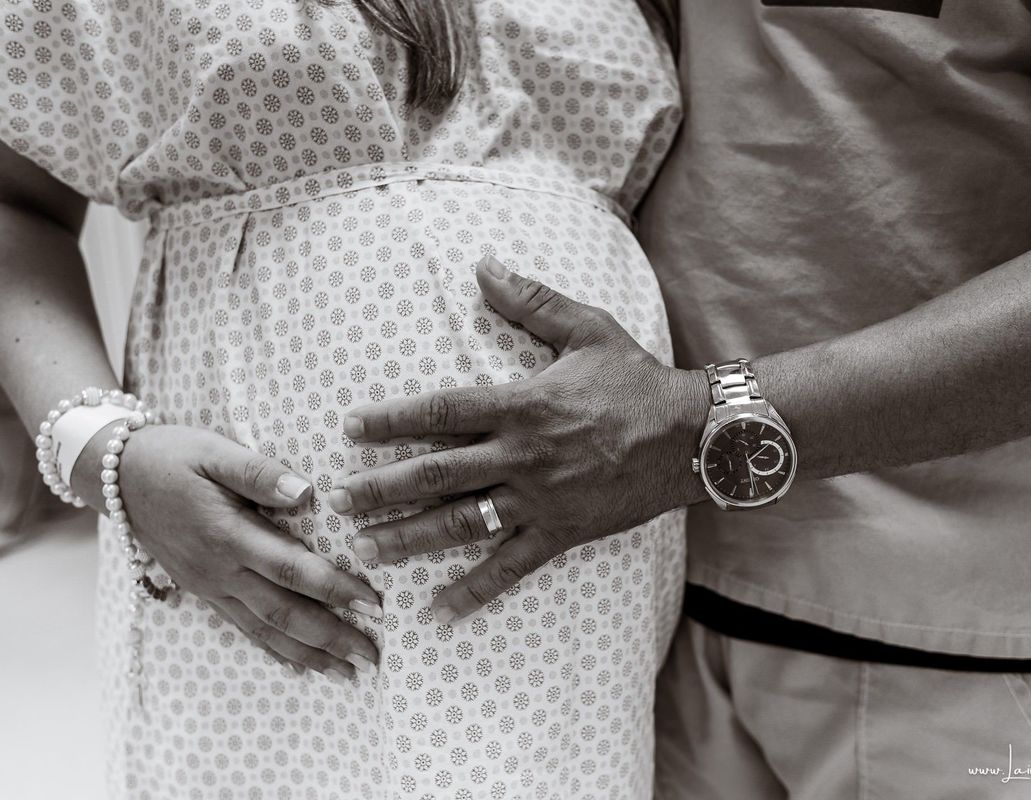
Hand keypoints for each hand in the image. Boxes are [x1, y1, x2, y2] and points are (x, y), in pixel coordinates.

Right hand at [80, 425, 381, 678]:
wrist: (115, 474)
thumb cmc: (173, 456)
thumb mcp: (215, 451)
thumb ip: (260, 472)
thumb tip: (307, 492)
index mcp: (228, 535)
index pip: (293, 570)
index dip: (336, 589)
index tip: (375, 603)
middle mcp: (220, 570)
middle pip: (284, 613)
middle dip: (332, 638)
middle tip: (373, 656)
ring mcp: (210, 585)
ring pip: (265, 630)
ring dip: (309, 655)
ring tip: (348, 673)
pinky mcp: (203, 589)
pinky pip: (243, 628)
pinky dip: (274, 650)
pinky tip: (299, 667)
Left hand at [331, 256, 709, 623]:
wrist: (693, 437)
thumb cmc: (637, 380)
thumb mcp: (587, 328)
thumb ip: (531, 301)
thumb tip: (483, 265)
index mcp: (522, 404)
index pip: (442, 411)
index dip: (392, 419)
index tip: (349, 428)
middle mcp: (522, 455)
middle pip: (437, 473)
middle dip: (382, 488)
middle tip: (337, 501)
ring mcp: (540, 499)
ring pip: (462, 523)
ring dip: (409, 537)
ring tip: (364, 551)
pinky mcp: (561, 532)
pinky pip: (510, 567)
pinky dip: (473, 591)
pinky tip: (436, 611)